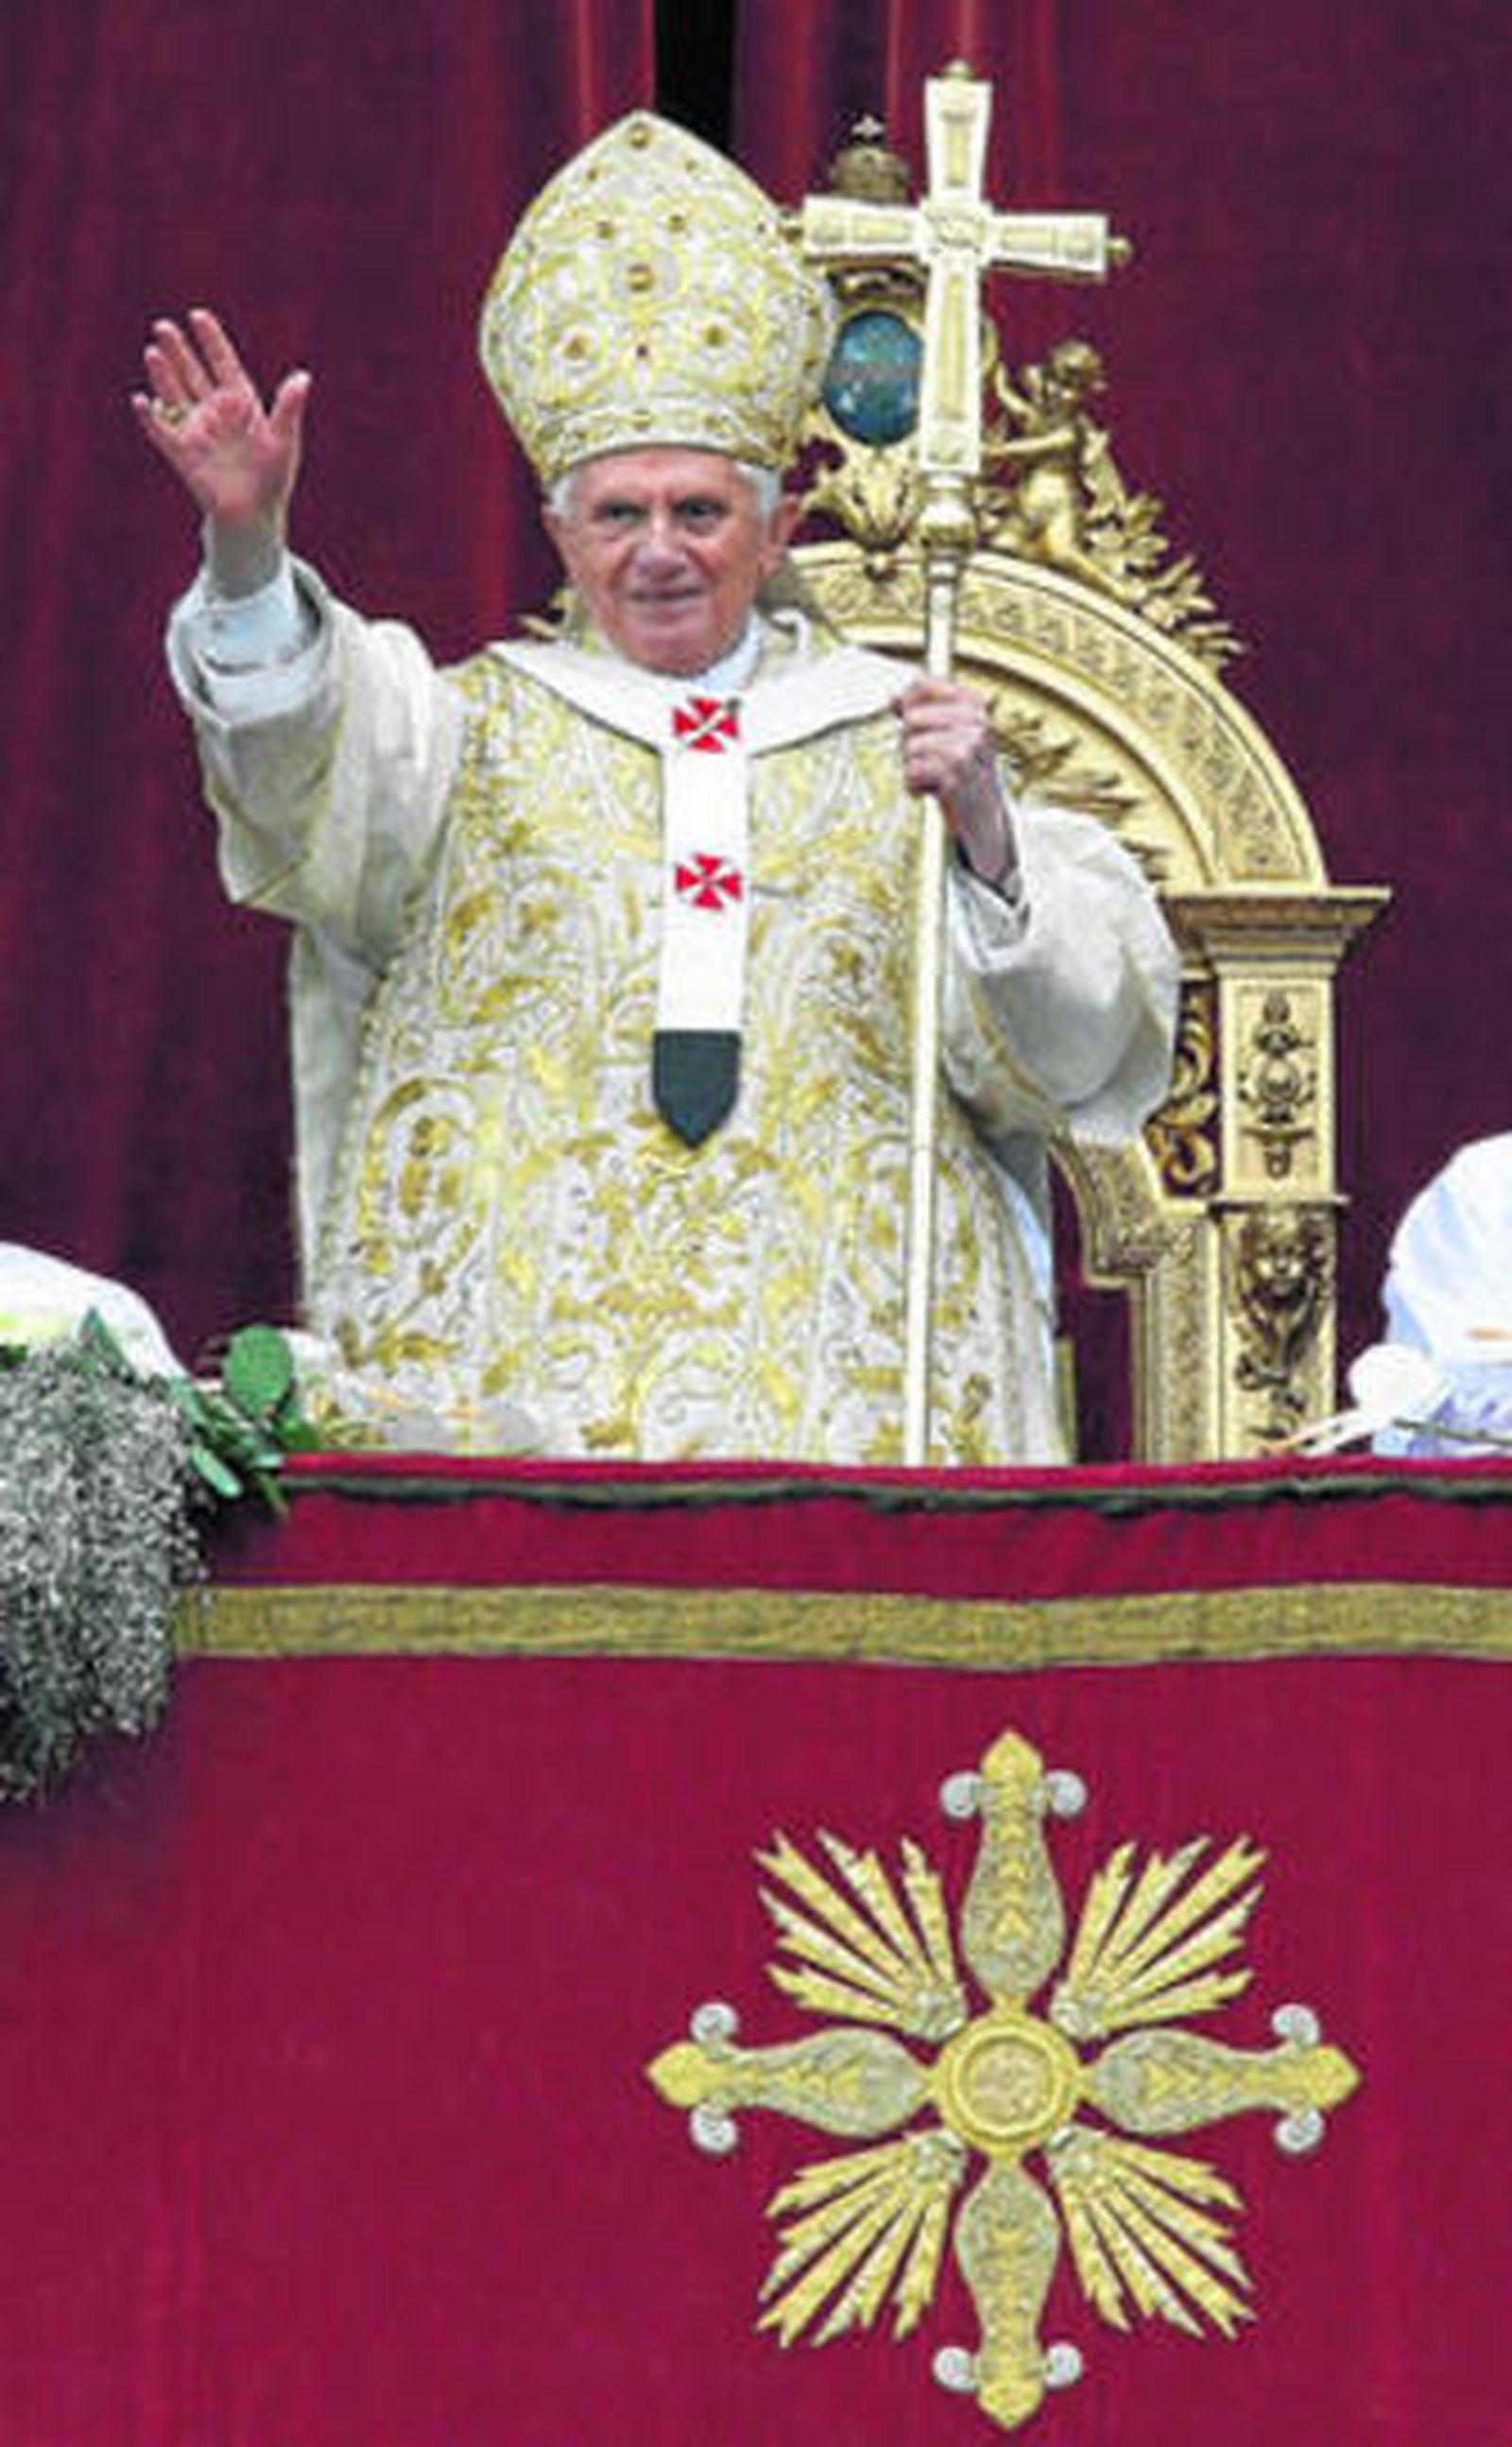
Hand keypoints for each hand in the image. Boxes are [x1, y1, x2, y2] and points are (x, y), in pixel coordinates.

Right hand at [132, 308, 310, 592]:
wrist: (254, 515)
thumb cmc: (273, 478)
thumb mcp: (284, 441)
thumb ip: (288, 409)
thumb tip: (303, 377)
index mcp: (241, 403)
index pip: (223, 365)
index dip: (211, 342)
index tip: (198, 316)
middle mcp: (215, 412)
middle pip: (193, 374)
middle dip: (179, 351)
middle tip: (163, 326)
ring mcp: (196, 430)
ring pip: (175, 395)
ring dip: (163, 375)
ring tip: (153, 351)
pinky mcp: (182, 453)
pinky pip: (162, 431)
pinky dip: (151, 417)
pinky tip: (142, 400)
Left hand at [895, 677, 1018, 887]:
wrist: (986, 820)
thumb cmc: (964, 777)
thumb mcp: (952, 736)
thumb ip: (924, 711)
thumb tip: (893, 698)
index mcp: (975, 706)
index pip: (923, 685)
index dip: (906, 703)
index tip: (907, 717)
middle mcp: (976, 724)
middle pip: (911, 719)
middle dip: (910, 744)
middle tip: (930, 761)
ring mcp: (967, 749)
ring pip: (909, 746)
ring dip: (914, 768)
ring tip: (934, 778)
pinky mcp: (955, 776)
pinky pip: (911, 772)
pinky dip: (914, 786)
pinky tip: (933, 791)